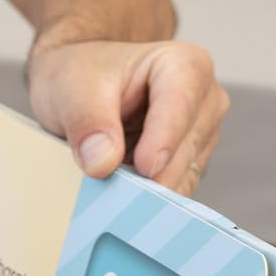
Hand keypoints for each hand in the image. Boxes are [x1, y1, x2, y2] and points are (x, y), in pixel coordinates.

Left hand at [27, 38, 228, 194]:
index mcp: (184, 66)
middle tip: (119, 204)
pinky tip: (122, 209)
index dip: (164, 138)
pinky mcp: (184, 165)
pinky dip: (150, 203)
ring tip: (115, 207)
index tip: (145, 168)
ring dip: (150, 195)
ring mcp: (197, 135)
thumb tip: (103, 164)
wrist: (78, 88)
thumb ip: (89, 123)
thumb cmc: (82, 77)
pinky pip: (173, 191)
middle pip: (187, 148)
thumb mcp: (74, 90)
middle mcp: (201, 100)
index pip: (182, 103)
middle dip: (154, 177)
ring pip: (184, 176)